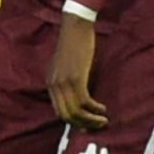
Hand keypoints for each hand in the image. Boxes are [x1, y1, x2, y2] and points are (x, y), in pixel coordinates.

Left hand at [47, 13, 106, 129]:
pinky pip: (84, 101)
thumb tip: (79, 96)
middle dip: (82, 124)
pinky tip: (102, 108)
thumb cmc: (74, 43)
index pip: (58, 111)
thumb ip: (68, 80)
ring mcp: (64, 82)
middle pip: (66, 115)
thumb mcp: (66, 65)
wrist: (75, 26)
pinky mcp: (76, 78)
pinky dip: (94, 109)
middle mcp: (54, 85)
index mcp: (50, 83)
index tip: (86, 125)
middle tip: (96, 127)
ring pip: (75, 111)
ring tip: (103, 121)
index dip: (73, 121)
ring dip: (90, 120)